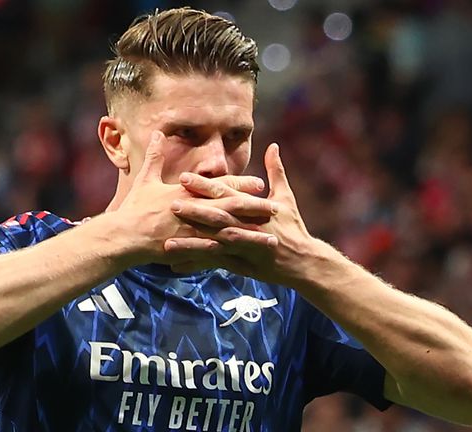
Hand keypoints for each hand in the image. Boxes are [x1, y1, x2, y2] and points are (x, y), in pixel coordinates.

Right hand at [117, 132, 277, 265]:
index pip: (220, 186)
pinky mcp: (187, 248)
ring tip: (271, 240)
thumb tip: (157, 135)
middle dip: (255, 208)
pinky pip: (214, 252)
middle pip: (231, 207)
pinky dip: (232, 254)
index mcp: (186, 191)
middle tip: (276, 209)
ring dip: (251, 235)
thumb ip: (155, 157)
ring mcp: (191, 230)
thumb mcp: (145, 179)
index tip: (260, 183)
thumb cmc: (134, 208)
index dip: (242, 185)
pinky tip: (247, 257)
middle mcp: (193, 209)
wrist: (123, 235)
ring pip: (229, 232)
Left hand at [165, 143, 313, 284]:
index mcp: (254, 207)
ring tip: (168, 242)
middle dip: (194, 211)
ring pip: (213, 243)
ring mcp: (242, 246)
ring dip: (191, 242)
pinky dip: (196, 264)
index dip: (204, 186)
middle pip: (217, 217)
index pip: (225, 193)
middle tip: (170, 205)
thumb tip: (274, 146)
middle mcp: (246, 226)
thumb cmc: (293, 227)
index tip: (182, 177)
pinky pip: (214, 264)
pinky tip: (175, 265)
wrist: (303, 261)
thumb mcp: (285, 197)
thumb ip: (276, 171)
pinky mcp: (240, 264)